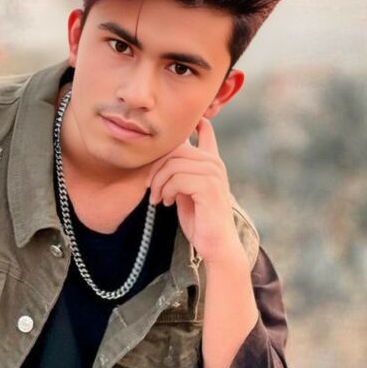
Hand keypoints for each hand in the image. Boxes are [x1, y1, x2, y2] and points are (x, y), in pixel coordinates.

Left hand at [148, 118, 240, 264]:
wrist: (215, 243)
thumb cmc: (199, 219)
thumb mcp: (185, 191)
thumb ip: (178, 173)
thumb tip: (160, 158)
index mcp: (211, 162)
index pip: (205, 131)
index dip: (193, 124)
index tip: (184, 126)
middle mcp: (214, 163)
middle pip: (175, 149)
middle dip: (156, 168)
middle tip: (151, 189)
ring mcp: (214, 173)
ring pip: (173, 165)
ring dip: (159, 183)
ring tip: (158, 199)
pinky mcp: (209, 186)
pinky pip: (177, 178)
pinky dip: (166, 191)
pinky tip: (168, 203)